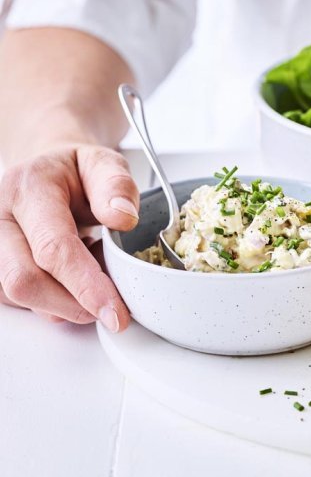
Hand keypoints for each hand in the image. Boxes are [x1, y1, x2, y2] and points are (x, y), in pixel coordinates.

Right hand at [0, 144, 137, 330]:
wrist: (44, 171)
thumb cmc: (73, 172)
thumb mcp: (103, 164)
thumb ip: (117, 185)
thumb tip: (123, 217)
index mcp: (28, 189)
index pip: (52, 247)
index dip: (86, 285)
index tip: (115, 311)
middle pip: (26, 281)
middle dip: (75, 304)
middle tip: (114, 307)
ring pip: (21, 296)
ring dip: (67, 300)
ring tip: (92, 269)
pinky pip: (22, 300)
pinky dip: (57, 299)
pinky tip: (75, 275)